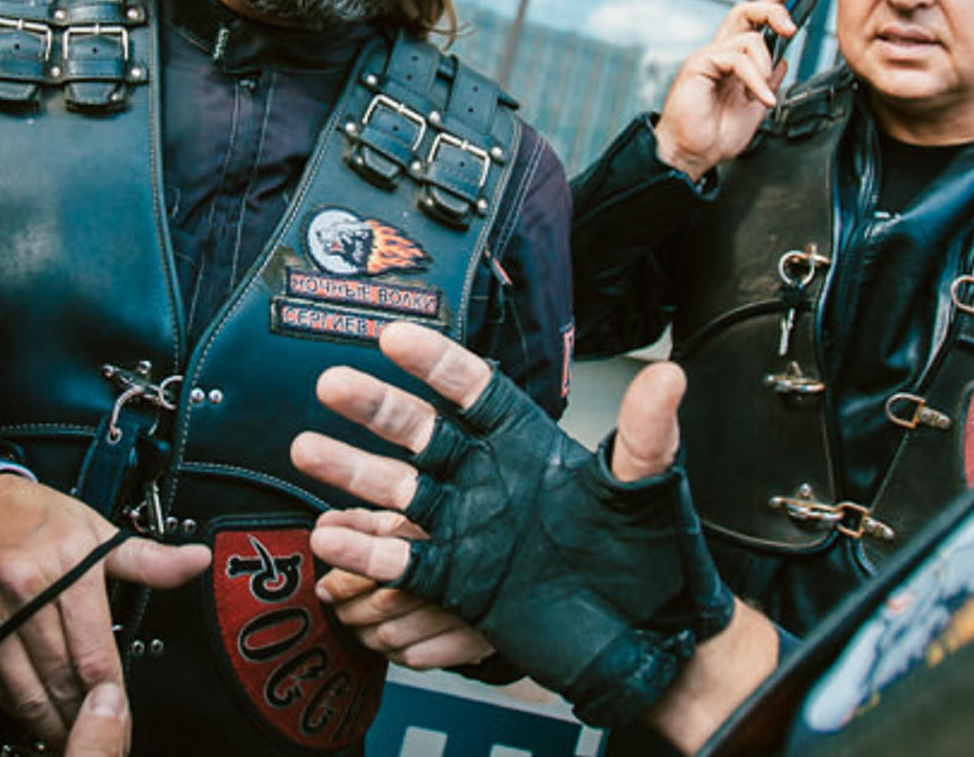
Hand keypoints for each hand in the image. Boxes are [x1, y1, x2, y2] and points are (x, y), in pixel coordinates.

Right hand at [0, 475, 209, 749]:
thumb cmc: (42, 518)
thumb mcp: (99, 530)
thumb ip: (148, 559)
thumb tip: (196, 560)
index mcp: (68, 565)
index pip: (95, 651)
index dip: (111, 692)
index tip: (122, 712)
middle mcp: (28, 590)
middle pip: (62, 677)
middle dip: (84, 713)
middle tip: (101, 733)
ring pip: (27, 691)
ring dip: (52, 721)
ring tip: (72, 734)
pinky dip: (18, 708)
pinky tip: (36, 714)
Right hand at [291, 322, 732, 728]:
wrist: (649, 636)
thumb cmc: (651, 554)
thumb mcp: (648, 488)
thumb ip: (646, 434)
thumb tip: (667, 377)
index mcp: (525, 443)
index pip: (474, 390)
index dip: (436, 363)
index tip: (394, 336)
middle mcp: (486, 478)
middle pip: (421, 433)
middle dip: (376, 409)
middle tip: (332, 385)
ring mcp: (468, 528)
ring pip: (398, 493)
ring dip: (352, 472)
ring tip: (307, 449)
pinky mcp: (460, 580)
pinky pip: (404, 563)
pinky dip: (366, 552)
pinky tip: (330, 538)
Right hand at [653, 0, 795, 181]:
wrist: (691, 155)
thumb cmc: (714, 137)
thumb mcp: (755, 107)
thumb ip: (767, 81)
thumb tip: (783, 60)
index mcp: (730, 63)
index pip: (751, 23)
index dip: (770, 2)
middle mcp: (718, 55)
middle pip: (744, 12)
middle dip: (773, 10)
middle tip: (791, 26)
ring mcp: (707, 58)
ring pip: (748, 36)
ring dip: (766, 65)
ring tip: (763, 95)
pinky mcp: (699, 64)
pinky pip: (737, 58)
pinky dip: (755, 78)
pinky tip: (759, 97)